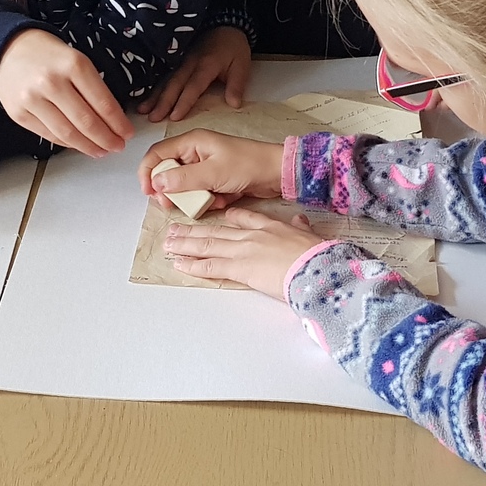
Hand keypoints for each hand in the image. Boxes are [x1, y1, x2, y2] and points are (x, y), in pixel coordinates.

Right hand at [0, 29, 132, 156]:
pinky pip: (48, 135)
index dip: (118, 124)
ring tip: (100, 151)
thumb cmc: (48, 55)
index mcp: (73, 65)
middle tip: (116, 146)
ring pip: (67, 133)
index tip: (126, 133)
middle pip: (86, 122)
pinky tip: (78, 144)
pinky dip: (66, 143)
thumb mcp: (76, 60)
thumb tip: (113, 120)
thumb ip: (93, 87)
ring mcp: (32, 99)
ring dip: (88, 146)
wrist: (8, 50)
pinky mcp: (18, 113)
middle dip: (106, 139)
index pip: (103, 103)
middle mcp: (51, 82)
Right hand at [138, 26, 252, 121]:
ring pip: (166, 81)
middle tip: (152, 118)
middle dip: (162, 102)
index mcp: (206, 65)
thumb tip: (234, 104)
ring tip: (141, 110)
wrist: (225, 24)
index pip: (193, 86)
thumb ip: (236, 85)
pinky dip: (154, 88)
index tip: (174, 117)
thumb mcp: (241, 65)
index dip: (184, 102)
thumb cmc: (233, 46)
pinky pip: (165, 76)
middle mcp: (190, 63)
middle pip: (174, 84)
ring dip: (153, 96)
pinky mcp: (177, 62)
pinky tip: (144, 98)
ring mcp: (181, 62)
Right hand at [139, 129, 283, 211]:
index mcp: (192, 142)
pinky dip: (207, 200)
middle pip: (167, 172)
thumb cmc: (250, 164)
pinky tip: (221, 200)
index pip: (157, 154)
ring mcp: (205, 166)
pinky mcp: (215, 179)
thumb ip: (182, 179)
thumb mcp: (213, 173)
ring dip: (192, 198)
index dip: (148, 172)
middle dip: (169, 190)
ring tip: (206, 202)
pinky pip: (200, 192)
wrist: (277, 173)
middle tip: (172, 204)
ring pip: (184, 186)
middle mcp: (195, 152)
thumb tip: (157, 183)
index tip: (149, 192)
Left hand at [163, 206, 320, 297]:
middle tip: (175, 230)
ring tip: (168, 243)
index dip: (229, 217)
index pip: (245, 218)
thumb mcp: (310, 236)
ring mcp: (243, 250)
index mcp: (270, 226)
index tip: (220, 217)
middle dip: (194, 231)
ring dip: (185, 244)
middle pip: (217, 231)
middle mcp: (252, 235)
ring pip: (207, 245)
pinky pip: (210, 266)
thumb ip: (301, 229)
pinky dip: (192, 264)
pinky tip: (178, 263)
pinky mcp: (239, 268)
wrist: (317, 267)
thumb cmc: (317, 255)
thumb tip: (301, 224)